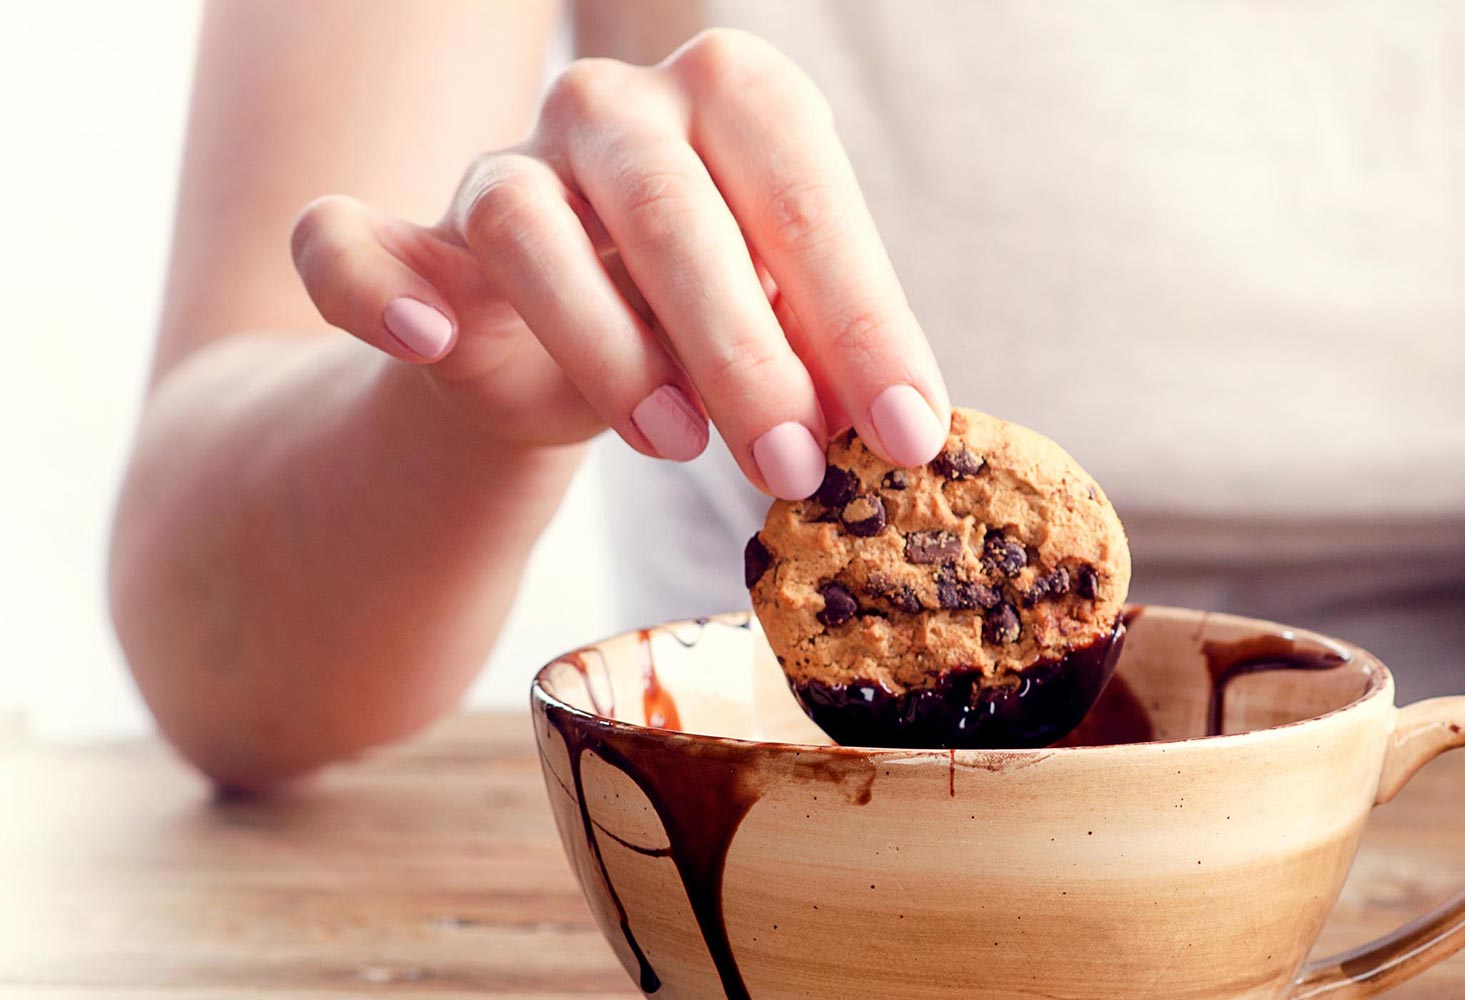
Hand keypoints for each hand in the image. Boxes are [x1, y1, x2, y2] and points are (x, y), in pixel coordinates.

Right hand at [288, 30, 947, 497]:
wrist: (566, 350)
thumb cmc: (710, 323)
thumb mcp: (783, 330)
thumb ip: (824, 355)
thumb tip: (896, 430)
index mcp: (737, 100)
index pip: (806, 194)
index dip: (863, 320)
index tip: (909, 435)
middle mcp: (617, 108)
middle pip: (675, 211)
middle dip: (745, 352)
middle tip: (795, 466)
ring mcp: (505, 164)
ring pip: (527, 228)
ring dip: (605, 344)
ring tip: (676, 444)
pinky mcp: (405, 241)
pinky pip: (349, 242)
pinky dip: (375, 287)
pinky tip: (426, 338)